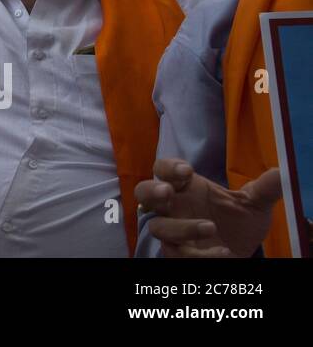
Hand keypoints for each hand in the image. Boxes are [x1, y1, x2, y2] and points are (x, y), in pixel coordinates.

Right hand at [135, 158, 282, 256]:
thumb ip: (264, 190)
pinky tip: (222, 250)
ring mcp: (173, 231)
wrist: (242, 252)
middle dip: (151, 191)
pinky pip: (177, 254)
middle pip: (144, 193)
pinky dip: (199, 254)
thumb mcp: (255, 205)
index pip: (164, 170)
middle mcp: (173, 207)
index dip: (169, 167)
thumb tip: (279, 173)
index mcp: (185, 187)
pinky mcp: (179, 254)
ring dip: (181, 226)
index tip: (186, 171)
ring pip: (158, 226)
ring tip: (210, 227)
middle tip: (167, 192)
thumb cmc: (239, 223)